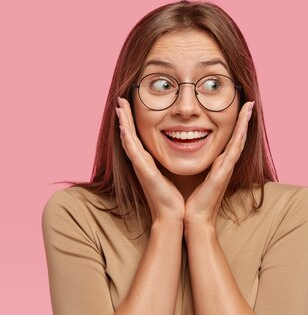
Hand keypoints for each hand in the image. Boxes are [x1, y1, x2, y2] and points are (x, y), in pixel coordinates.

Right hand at [116, 97, 184, 222]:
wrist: (172, 215)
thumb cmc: (174, 198)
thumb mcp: (171, 174)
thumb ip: (170, 162)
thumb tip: (180, 150)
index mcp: (148, 162)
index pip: (138, 137)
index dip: (132, 121)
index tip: (130, 105)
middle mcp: (141, 163)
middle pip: (129, 135)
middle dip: (124, 117)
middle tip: (120, 99)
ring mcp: (141, 167)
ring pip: (128, 140)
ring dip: (123, 122)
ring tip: (119, 106)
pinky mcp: (144, 173)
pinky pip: (134, 153)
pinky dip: (128, 140)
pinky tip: (124, 128)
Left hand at [184, 101, 254, 227]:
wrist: (195, 219)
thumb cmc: (193, 200)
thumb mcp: (197, 176)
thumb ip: (199, 165)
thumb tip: (190, 152)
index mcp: (219, 164)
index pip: (230, 139)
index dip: (236, 124)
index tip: (240, 108)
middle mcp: (226, 164)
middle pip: (238, 137)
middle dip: (244, 119)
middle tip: (250, 102)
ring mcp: (227, 168)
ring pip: (239, 141)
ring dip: (245, 123)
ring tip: (249, 107)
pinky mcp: (223, 173)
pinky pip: (233, 151)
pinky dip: (239, 138)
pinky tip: (242, 126)